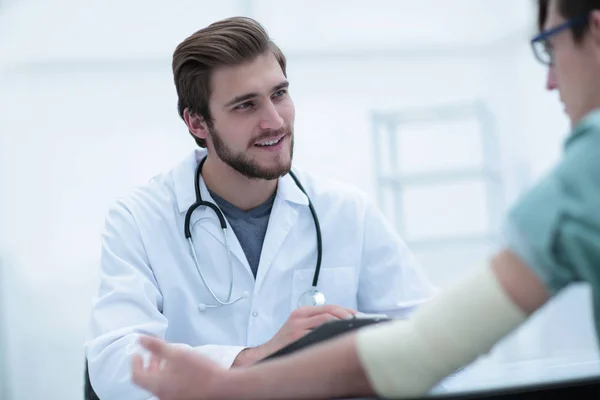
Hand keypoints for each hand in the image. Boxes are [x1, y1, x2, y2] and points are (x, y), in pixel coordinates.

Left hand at [132, 336, 227, 399]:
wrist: (220, 387)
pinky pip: (169, 387)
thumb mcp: (176, 353)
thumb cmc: (199, 372)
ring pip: (159, 383)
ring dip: (159, 369)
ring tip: (166, 358)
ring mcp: (172, 397)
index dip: (135, 363)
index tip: (136, 354)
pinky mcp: (183, 397)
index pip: (137, 376)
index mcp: (157, 385)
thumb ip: (156, 346)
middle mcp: (162, 395)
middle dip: (148, 365)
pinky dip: (168, 376)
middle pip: (148, 380)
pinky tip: (178, 368)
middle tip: (150, 354)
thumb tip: (140, 339)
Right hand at [233, 304, 356, 365]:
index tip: (358, 316)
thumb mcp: (299, 329)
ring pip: (327, 319)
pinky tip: (340, 339)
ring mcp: (298, 327)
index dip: (347, 310)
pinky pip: (320, 332)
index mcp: (301, 312)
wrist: (265, 356)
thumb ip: (316, 324)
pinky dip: (332, 333)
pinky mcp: (297, 337)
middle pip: (330, 310)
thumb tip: (343, 325)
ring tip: (352, 330)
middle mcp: (299, 317)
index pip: (329, 306)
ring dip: (343, 323)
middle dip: (348, 315)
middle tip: (360, 323)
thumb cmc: (285, 345)